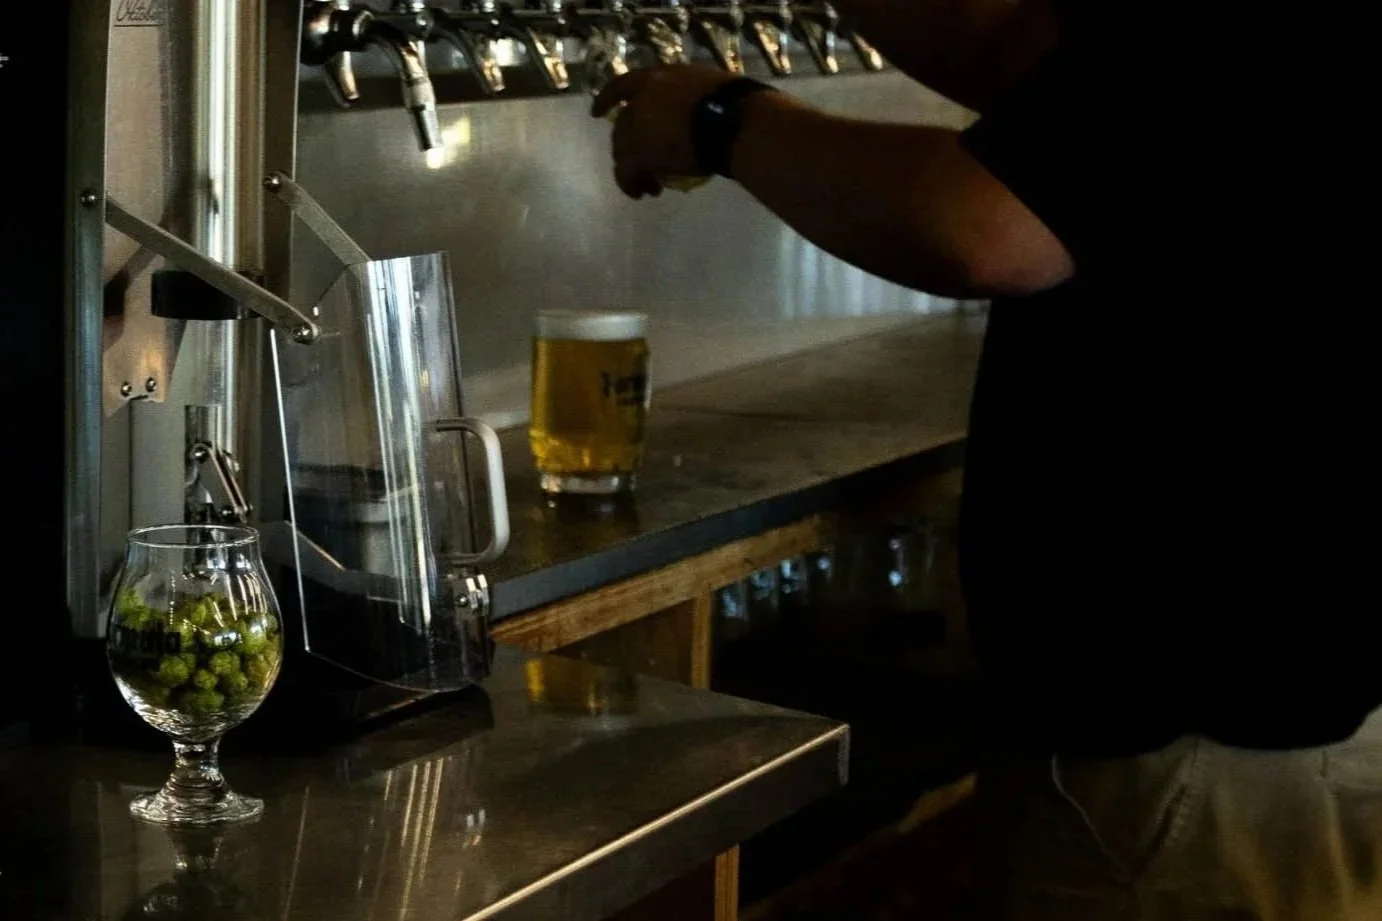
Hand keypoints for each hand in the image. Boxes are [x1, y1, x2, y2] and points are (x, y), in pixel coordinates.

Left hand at [591, 65, 737, 198]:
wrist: (731, 121)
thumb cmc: (732, 101)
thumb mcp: (702, 86)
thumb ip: (685, 97)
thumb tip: (690, 111)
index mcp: (655, 78)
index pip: (622, 86)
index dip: (607, 99)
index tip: (596, 113)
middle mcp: (640, 100)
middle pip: (622, 127)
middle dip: (628, 149)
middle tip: (642, 168)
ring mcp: (637, 126)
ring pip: (623, 151)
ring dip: (632, 170)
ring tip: (649, 187)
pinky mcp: (640, 153)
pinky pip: (627, 172)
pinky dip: (631, 183)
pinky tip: (643, 193)